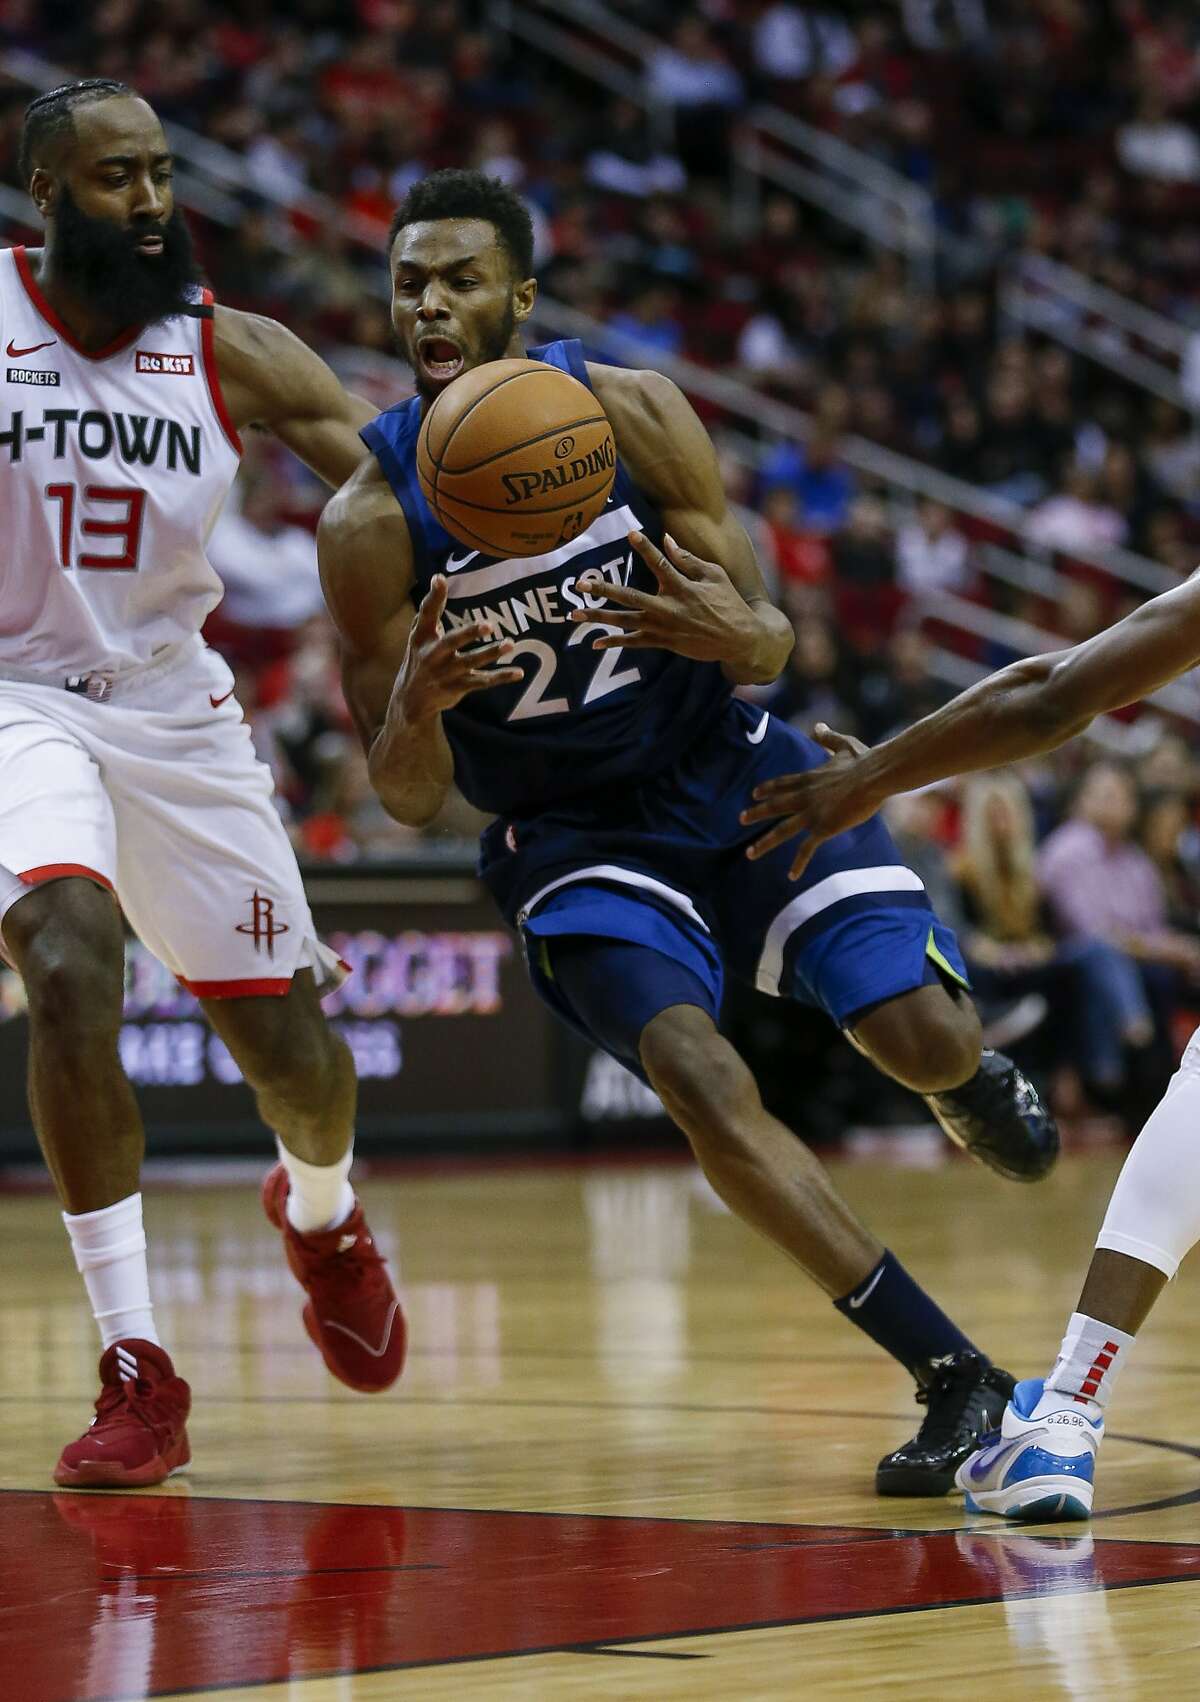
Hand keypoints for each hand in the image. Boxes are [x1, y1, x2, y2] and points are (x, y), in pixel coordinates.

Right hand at [391, 575, 522, 720]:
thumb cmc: (420, 657)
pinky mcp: (458, 687)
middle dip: (469, 633)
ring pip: (472, 662)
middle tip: (489, 625)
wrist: (412, 699)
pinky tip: (519, 673)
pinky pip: (483, 682)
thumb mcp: (420, 636)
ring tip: (510, 644)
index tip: (439, 578)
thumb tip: (439, 578)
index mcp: (422, 637)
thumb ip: (431, 611)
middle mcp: (433, 655)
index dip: (433, 597)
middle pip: (452, 642)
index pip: (426, 614)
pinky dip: (501, 677)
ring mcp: (446, 673)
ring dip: (491, 653)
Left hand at [568, 531, 759, 665]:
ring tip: (574, 614)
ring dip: (599, 617)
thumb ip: (687, 559)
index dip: (646, 548)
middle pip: (630, 597)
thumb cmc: (728, 602)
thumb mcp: (714, 575)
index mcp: (683, 587)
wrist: (739, 639)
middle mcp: (669, 608)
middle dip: (604, 589)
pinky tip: (594, 642)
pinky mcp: (663, 642)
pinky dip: (614, 642)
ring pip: (625, 622)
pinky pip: (634, 643)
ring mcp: (664, 627)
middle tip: (580, 584)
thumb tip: (666, 539)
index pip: (661, 564)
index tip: (631, 534)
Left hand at [739, 724, 881, 880]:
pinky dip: (798, 863)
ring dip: (764, 843)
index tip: (755, 793)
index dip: (768, 789)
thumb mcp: (844, 745)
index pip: (784, 783)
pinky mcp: (823, 828)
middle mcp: (805, 796)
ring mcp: (812, 813)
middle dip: (757, 813)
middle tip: (741, 818)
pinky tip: (791, 876)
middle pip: (775, 806)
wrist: (874, 776)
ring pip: (781, 830)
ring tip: (750, 853)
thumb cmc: (865, 761)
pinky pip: (806, 849)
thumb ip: (828, 737)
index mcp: (811, 777)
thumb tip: (817, 726)